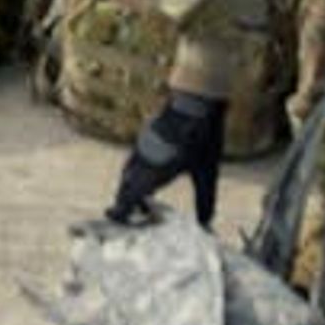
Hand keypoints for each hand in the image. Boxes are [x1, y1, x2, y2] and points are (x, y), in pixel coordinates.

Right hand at [106, 88, 227, 227]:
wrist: (195, 101)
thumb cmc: (201, 137)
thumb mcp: (206, 172)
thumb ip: (205, 199)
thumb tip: (207, 223)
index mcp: (154, 173)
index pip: (129, 197)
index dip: (121, 210)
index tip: (117, 220)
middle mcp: (142, 161)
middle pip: (125, 186)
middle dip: (125, 202)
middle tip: (133, 215)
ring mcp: (142, 147)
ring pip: (128, 172)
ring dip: (131, 187)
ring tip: (144, 199)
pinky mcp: (146, 137)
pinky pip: (134, 160)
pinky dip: (136, 173)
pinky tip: (150, 174)